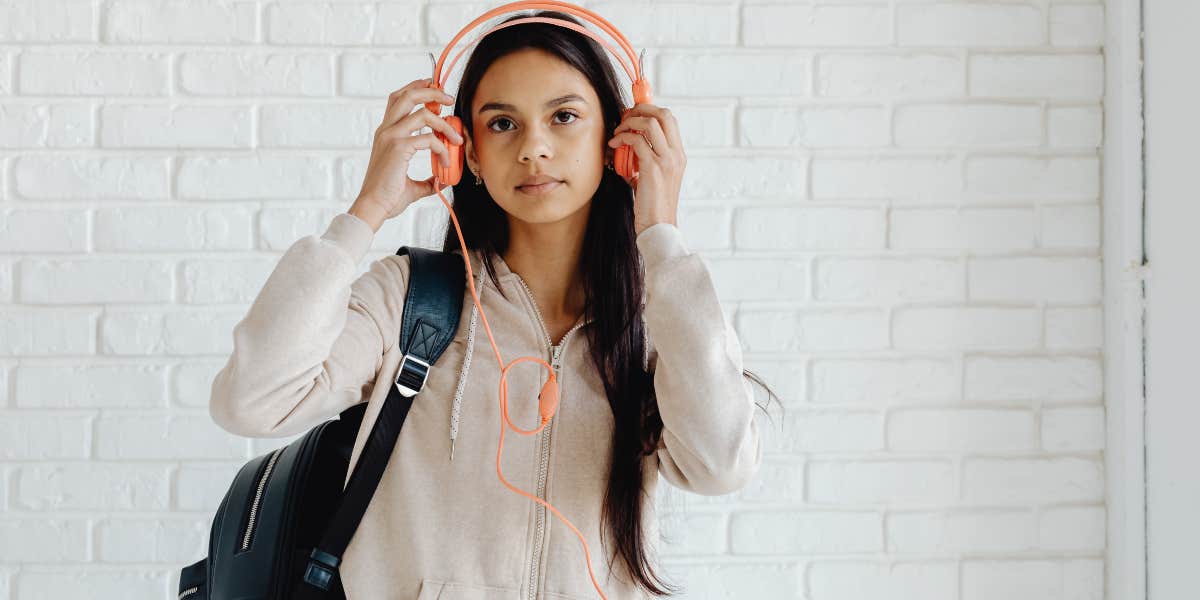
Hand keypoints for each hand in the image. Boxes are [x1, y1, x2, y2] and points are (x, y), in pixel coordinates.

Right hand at [354, 77, 463, 224]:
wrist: (374, 207)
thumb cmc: (387, 196)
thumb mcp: (412, 184)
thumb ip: (427, 179)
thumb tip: (442, 181)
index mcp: (385, 133)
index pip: (398, 99)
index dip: (416, 88)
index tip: (435, 91)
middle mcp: (386, 130)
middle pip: (408, 95)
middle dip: (432, 91)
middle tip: (449, 99)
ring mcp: (391, 137)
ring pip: (423, 113)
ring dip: (445, 123)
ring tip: (456, 138)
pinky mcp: (398, 147)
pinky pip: (428, 138)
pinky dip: (442, 148)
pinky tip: (445, 161)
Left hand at [607, 102, 684, 235]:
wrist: (658, 227)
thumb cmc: (651, 205)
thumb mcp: (652, 177)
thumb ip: (645, 159)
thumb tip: (628, 145)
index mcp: (678, 155)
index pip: (669, 119)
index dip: (649, 110)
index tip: (631, 116)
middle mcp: (676, 154)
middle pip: (663, 113)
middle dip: (641, 109)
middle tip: (624, 117)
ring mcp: (667, 160)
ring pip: (651, 122)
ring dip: (630, 122)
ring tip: (618, 131)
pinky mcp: (653, 167)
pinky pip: (637, 140)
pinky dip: (622, 137)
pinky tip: (614, 144)